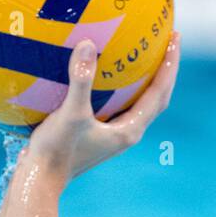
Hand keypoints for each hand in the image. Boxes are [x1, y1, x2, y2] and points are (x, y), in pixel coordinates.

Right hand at [23, 30, 180, 185]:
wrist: (40, 179)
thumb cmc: (56, 151)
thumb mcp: (70, 114)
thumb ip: (81, 80)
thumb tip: (88, 44)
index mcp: (129, 130)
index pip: (160, 92)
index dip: (170, 65)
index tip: (175, 38)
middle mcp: (127, 133)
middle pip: (157, 97)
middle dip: (165, 69)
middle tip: (169, 39)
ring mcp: (114, 135)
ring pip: (142, 102)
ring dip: (149, 78)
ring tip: (147, 52)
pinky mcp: (100, 135)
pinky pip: (121, 105)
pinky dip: (125, 87)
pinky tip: (111, 72)